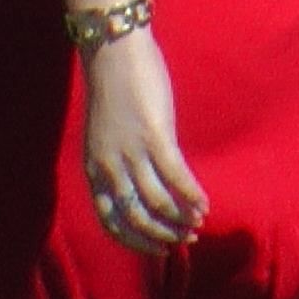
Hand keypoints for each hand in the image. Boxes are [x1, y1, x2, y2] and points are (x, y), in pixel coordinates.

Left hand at [79, 34, 209, 252]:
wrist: (114, 51)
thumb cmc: (115, 87)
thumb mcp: (107, 134)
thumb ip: (121, 160)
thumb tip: (146, 182)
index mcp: (94, 168)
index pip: (111, 222)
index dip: (136, 241)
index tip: (159, 248)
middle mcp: (109, 167)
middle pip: (136, 218)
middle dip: (163, 234)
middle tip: (185, 238)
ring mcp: (131, 152)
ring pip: (157, 202)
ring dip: (180, 218)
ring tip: (198, 221)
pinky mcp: (154, 136)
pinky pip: (175, 177)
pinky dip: (191, 195)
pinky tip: (204, 203)